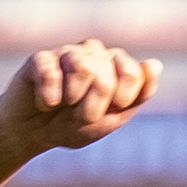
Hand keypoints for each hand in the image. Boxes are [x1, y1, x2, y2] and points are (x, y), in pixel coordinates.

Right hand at [0, 40, 161, 154]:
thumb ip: (138, 95)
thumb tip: (155, 64)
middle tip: (79, 115)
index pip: (132, 73)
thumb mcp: (113, 118)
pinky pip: (51, 73)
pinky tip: (45, 102)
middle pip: (106, 78)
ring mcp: (66, 52)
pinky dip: (49, 98)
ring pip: (83, 68)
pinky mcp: (39, 59)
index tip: (110, 110)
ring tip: (64, 105)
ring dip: (74, 100)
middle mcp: (93, 52)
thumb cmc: (75, 124)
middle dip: (93, 108)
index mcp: (115, 64)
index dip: (121, 99)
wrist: (31, 134)